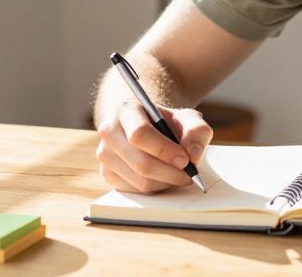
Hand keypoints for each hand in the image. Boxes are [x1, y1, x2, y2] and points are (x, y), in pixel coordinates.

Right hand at [95, 99, 212, 192]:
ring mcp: (104, 154)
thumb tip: (194, 154)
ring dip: (166, 182)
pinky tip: (163, 177)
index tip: (185, 159)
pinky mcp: (107, 174)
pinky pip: (135, 190)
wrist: (145, 126)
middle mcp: (109, 131)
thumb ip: (196, 131)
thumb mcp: (186, 118)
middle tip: (189, 174)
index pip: (140, 134)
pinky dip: (155, 188)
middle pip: (140, 163)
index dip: (165, 150)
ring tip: (179, 174)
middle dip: (170, 173)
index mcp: (126, 110)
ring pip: (139, 181)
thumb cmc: (165, 122)